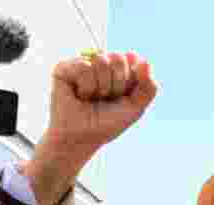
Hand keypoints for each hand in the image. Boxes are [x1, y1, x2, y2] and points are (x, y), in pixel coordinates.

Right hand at [25, 51, 157, 204]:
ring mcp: (82, 62)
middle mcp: (100, 62)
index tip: (122, 97)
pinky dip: (86, 87)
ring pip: (101, 61)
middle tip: (105, 99)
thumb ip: (149, 86)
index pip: (133, 59)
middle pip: (118, 57)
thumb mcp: (136, 108)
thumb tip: (144, 61)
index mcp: (118, 68)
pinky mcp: (64, 67)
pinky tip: (79, 95)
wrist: (82, 138)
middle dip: (116, 85)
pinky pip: (84, 66)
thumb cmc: (107, 123)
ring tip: (91, 98)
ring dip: (100, 88)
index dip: (130, 81)